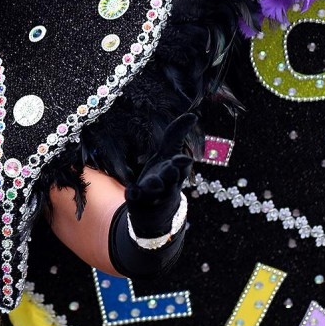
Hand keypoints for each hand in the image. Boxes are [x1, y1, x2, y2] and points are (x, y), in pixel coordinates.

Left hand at [124, 113, 196, 238]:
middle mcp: (166, 183)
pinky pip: (136, 197)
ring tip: (154, 182)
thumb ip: (177, 135)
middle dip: (171, 174)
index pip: (181, 166)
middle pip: (171, 179)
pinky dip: (134, 194)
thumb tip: (192, 115)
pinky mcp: (138, 200)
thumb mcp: (168, 154)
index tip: (185, 158)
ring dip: (155, 186)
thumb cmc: (163, 175)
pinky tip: (132, 190)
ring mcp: (152, 193)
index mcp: (174, 171)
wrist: (154, 210)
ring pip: (155, 190)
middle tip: (171, 169)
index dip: (182, 162)